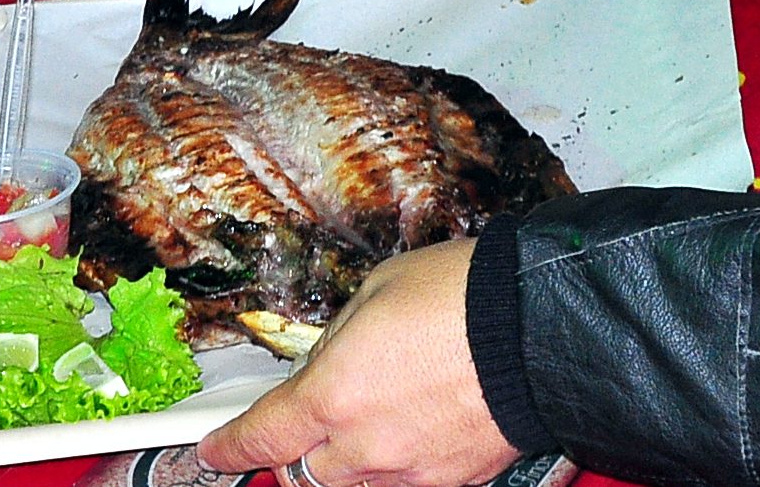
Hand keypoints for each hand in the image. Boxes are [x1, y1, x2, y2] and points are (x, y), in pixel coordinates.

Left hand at [198, 241, 517, 486]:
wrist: (542, 327)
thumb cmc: (464, 297)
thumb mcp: (376, 292)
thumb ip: (335, 340)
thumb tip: (323, 364)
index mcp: (333, 393)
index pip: (260, 438)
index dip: (229, 447)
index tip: (217, 449)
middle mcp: (364, 444)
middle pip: (303, 471)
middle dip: (299, 447)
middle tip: (314, 413)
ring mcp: (409, 470)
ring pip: (352, 482)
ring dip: (348, 457)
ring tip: (377, 410)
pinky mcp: (450, 481)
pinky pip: (401, 482)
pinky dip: (395, 463)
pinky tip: (414, 424)